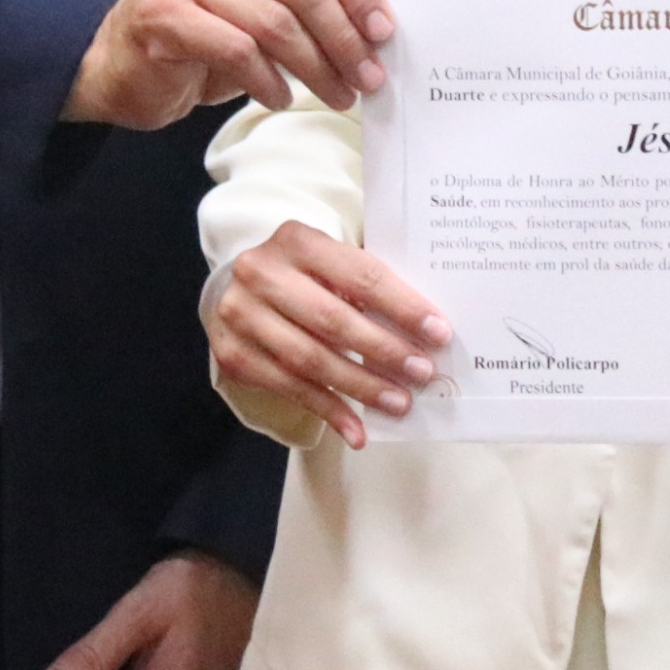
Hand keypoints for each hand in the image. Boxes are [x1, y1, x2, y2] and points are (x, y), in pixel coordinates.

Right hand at [68, 0, 394, 130]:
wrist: (119, 63)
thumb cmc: (202, 29)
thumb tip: (376, 24)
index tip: (383, 31)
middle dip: (344, 38)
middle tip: (368, 77)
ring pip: (274, 21)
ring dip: (315, 68)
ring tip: (337, 95)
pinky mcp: (161, 13)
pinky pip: (238, 50)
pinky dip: (269, 81)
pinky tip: (279, 96)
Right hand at [205, 221, 449, 450]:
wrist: (232, 289)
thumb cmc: (300, 276)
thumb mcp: (327, 262)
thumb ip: (364, 285)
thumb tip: (424, 330)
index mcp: (297, 241)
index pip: (359, 275)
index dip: (401, 306)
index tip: (438, 333)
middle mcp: (262, 273)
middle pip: (333, 320)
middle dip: (384, 350)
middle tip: (421, 372)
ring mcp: (241, 315)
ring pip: (310, 359)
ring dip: (360, 386)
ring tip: (398, 401)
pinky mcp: (232, 354)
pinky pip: (289, 388)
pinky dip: (328, 410)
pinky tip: (357, 429)